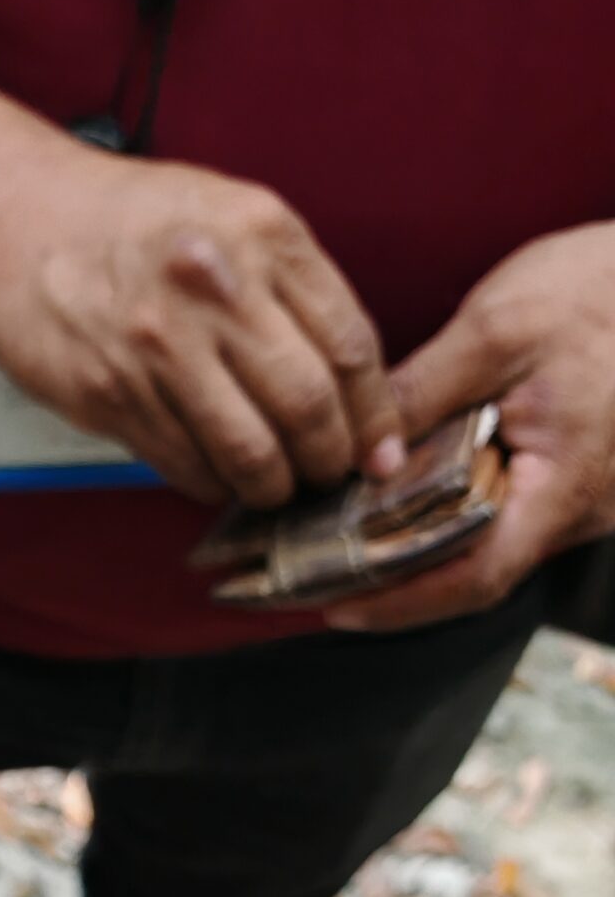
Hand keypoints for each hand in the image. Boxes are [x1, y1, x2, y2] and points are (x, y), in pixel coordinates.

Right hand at [0, 136, 403, 506]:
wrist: (19, 218)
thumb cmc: (131, 218)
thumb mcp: (231, 213)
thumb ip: (290, 281)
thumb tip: (347, 376)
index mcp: (263, 235)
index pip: (350, 346)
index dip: (375, 415)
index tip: (379, 449)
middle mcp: (216, 290)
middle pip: (308, 406)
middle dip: (330, 460)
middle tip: (330, 476)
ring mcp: (159, 347)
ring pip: (248, 451)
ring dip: (274, 486)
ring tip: (277, 488)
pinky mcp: (112, 393)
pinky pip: (184, 464)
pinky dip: (213, 485)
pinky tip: (218, 478)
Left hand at [325, 222, 614, 631]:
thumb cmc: (602, 290)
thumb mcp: (501, 328)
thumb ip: (424, 392)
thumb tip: (361, 454)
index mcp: (565, 486)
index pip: (478, 576)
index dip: (403, 602)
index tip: (338, 605)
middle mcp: (577, 510)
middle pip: (473, 571)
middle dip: (391, 581)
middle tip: (310, 576)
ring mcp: (580, 499)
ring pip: (486, 544)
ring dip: (414, 548)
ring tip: (333, 539)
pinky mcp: (572, 477)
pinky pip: (502, 512)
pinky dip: (444, 514)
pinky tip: (392, 498)